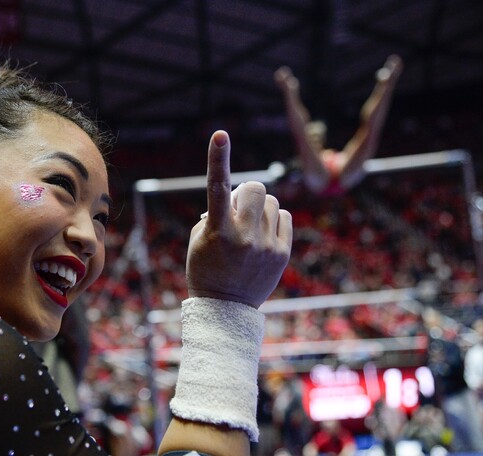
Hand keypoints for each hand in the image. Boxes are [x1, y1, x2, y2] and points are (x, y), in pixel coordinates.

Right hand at [186, 130, 291, 307]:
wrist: (225, 309)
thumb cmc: (205, 268)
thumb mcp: (198, 239)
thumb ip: (215, 212)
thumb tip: (238, 197)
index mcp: (217, 230)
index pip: (217, 187)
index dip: (217, 158)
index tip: (220, 134)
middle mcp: (244, 236)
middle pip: (255, 187)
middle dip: (246, 192)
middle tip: (237, 209)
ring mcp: (266, 245)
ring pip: (272, 202)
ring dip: (260, 209)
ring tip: (249, 230)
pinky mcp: (282, 253)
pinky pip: (284, 217)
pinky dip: (274, 221)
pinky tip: (263, 237)